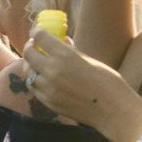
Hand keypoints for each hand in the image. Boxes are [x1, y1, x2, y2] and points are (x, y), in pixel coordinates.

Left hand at [21, 26, 140, 131]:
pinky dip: (35, 81)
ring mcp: (49, 88)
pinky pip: (34, 88)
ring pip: (28, 72)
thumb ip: (71, 52)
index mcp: (65, 56)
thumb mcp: (89, 60)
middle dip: (30, 46)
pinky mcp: (49, 102)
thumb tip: (61, 42)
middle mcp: (53, 70)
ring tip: (36, 63)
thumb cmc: (108, 82)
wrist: (113, 110)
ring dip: (30, 65)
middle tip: (33, 45)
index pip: (40, 37)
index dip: (37, 31)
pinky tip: (41, 79)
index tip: (37, 31)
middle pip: (29, 53)